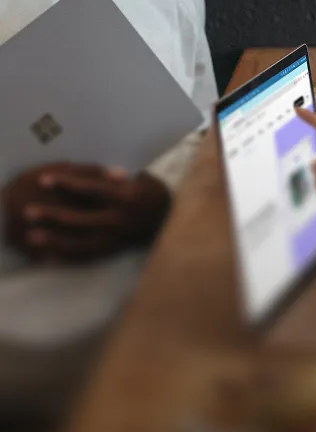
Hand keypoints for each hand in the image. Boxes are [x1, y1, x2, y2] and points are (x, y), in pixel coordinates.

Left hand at [2, 163, 170, 262]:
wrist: (171, 220)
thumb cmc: (152, 193)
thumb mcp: (138, 179)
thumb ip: (113, 179)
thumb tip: (90, 174)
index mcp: (124, 197)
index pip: (90, 188)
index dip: (66, 183)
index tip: (43, 180)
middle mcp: (118, 219)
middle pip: (78, 218)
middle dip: (51, 214)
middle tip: (28, 211)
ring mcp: (115, 238)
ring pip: (79, 241)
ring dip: (53, 239)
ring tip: (32, 236)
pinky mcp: (113, 251)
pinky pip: (87, 257)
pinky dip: (67, 257)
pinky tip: (48, 257)